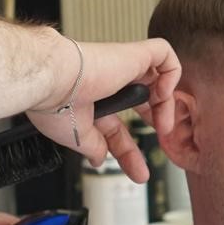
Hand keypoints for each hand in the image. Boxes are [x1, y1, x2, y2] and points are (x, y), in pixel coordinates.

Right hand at [27, 36, 180, 181]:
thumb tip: (98, 158)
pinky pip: (163, 53)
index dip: (129, 151)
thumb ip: (93, 146)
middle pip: (142, 102)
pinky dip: (171, 72)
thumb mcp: (77, 135)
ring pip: (156, 76)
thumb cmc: (55, 102)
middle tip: (161, 136)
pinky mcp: (132, 54)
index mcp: (93, 101)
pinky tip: (162, 93)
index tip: (139, 172)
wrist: (52, 80)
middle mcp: (108, 83)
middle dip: (158, 119)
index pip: (117, 127)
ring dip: (166, 103)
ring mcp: (122, 67)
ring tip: (163, 123)